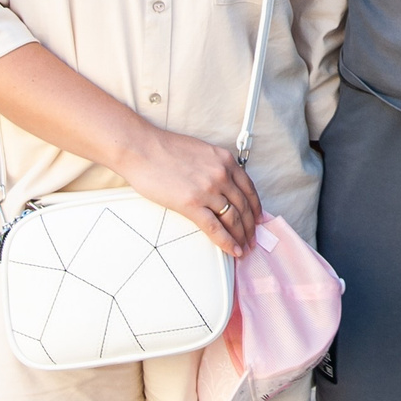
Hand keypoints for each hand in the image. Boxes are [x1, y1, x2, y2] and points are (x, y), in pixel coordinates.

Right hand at [112, 123, 261, 257]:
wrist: (142, 149)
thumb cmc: (165, 149)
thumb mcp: (201, 151)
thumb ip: (215, 167)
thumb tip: (221, 183)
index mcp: (225, 160)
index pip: (249, 189)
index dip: (256, 207)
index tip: (258, 219)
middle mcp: (221, 174)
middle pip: (244, 206)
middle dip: (250, 226)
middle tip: (253, 238)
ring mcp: (208, 190)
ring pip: (234, 219)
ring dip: (242, 236)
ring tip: (245, 247)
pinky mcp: (192, 204)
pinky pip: (216, 228)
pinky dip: (228, 242)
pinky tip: (234, 250)